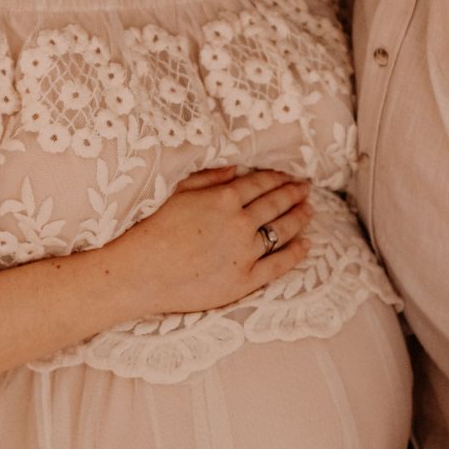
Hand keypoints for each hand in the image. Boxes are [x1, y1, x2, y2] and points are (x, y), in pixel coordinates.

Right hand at [117, 165, 312, 315]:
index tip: (289, 175)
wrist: (139, 273)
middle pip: (276, 204)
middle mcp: (240, 223)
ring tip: (309, 209)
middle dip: (294, 193)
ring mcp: (245, 253)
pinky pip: (279, 264)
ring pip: (283, 230)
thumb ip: (209, 178)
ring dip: (299, 217)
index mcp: (224, 198)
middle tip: (306, 187)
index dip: (278, 178)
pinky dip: (296, 252)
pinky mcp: (244, 280)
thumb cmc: (151, 229)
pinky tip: (306, 243)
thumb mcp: (177, 192)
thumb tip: (236, 168)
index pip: (260, 183)